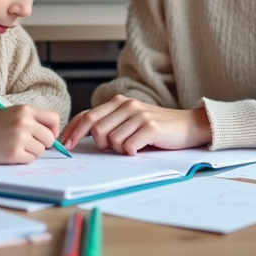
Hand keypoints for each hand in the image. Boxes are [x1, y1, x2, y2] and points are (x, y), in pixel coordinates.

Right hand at [0, 105, 58, 163]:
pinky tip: (12, 153)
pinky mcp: (13, 153)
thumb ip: (31, 120)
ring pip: (41, 150)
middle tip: (30, 144)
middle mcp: (24, 122)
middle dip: (43, 144)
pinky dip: (24, 159)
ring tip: (17, 147)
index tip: (47, 134)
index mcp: (25, 109)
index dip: (53, 129)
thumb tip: (52, 135)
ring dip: (32, 152)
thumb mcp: (12, 113)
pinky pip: (30, 159)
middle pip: (50, 138)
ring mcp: (19, 138)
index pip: (54, 118)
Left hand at [60, 95, 211, 154]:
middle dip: (99, 144)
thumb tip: (83, 137)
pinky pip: (128, 146)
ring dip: (119, 149)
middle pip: (96, 129)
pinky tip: (140, 149)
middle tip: (112, 148)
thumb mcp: (130, 121)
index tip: (66, 145)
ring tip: (132, 146)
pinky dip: (131, 152)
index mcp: (119, 103)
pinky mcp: (151, 127)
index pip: (87, 115)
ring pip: (111, 139)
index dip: (73, 131)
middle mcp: (127, 106)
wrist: (189, 125)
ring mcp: (139, 115)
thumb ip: (110, 123)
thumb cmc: (157, 127)